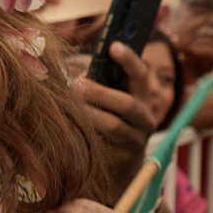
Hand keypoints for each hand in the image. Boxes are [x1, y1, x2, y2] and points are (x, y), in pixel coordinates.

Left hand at [75, 42, 155, 202]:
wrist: (118, 167)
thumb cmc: (107, 122)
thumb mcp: (109, 101)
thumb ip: (99, 84)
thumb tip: (76, 73)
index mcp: (141, 98)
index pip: (141, 76)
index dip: (129, 60)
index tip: (114, 45)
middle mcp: (145, 118)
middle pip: (127, 103)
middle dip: (100, 92)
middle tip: (76, 85)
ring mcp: (135, 140)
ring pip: (113, 125)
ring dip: (89, 114)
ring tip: (69, 106)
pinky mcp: (122, 159)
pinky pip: (103, 145)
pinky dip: (84, 135)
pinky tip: (67, 130)